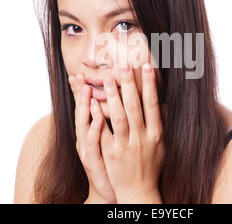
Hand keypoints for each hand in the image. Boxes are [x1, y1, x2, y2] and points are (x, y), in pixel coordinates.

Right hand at [68, 73, 116, 203]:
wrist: (110, 191)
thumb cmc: (113, 162)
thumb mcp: (111, 140)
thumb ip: (116, 120)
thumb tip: (121, 101)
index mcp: (93, 130)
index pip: (88, 105)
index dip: (84, 90)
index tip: (83, 73)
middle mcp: (87, 137)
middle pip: (82, 110)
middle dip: (81, 91)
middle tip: (79, 74)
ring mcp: (88, 148)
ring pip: (84, 123)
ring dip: (85, 104)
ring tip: (87, 87)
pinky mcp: (94, 159)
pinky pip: (93, 142)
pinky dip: (94, 128)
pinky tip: (97, 116)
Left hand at [90, 63, 164, 202]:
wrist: (140, 191)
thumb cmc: (152, 166)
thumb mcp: (163, 145)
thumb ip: (162, 124)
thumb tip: (163, 104)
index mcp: (156, 133)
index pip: (153, 104)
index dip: (150, 84)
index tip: (147, 66)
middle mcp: (142, 138)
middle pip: (135, 106)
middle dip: (130, 84)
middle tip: (124, 65)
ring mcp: (126, 145)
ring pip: (119, 116)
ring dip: (114, 96)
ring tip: (108, 78)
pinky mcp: (111, 153)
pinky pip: (104, 131)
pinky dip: (98, 116)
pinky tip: (93, 102)